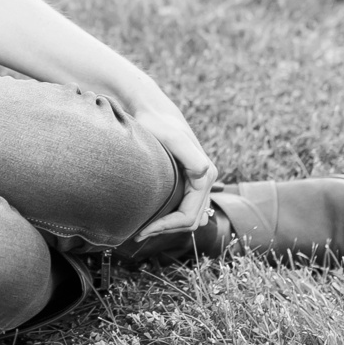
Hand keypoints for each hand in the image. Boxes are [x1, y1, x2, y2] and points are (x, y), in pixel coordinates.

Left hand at [127, 98, 218, 241]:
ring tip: (143, 228)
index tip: (143, 229)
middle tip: (138, 233)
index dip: (167, 227)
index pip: (189, 216)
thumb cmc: (158, 124)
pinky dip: (171, 217)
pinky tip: (151, 216)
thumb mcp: (173, 138)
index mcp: (205, 175)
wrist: (153, 111)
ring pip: (189, 216)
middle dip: (166, 229)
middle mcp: (205, 179)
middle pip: (190, 220)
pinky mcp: (189, 180)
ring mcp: (198, 181)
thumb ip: (189, 154)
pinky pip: (185, 207)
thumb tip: (204, 173)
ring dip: (169, 226)